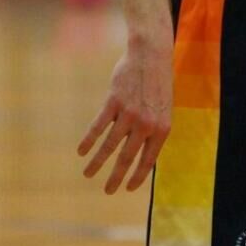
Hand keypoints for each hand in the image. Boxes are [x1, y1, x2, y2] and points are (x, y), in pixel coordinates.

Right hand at [77, 46, 172, 193]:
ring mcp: (129, 113)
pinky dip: (88, 140)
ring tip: (88, 174)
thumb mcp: (164, 108)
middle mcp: (146, 124)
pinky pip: (98, 126)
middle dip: (115, 177)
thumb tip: (143, 155)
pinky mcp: (114, 102)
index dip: (137, 176)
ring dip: (97, 162)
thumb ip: (154, 130)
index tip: (127, 188)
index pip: (148, 160)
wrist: (151, 54)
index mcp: (162, 128)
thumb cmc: (158, 83)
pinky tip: (81, 151)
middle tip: (108, 191)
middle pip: (127, 157)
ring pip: (109, 145)